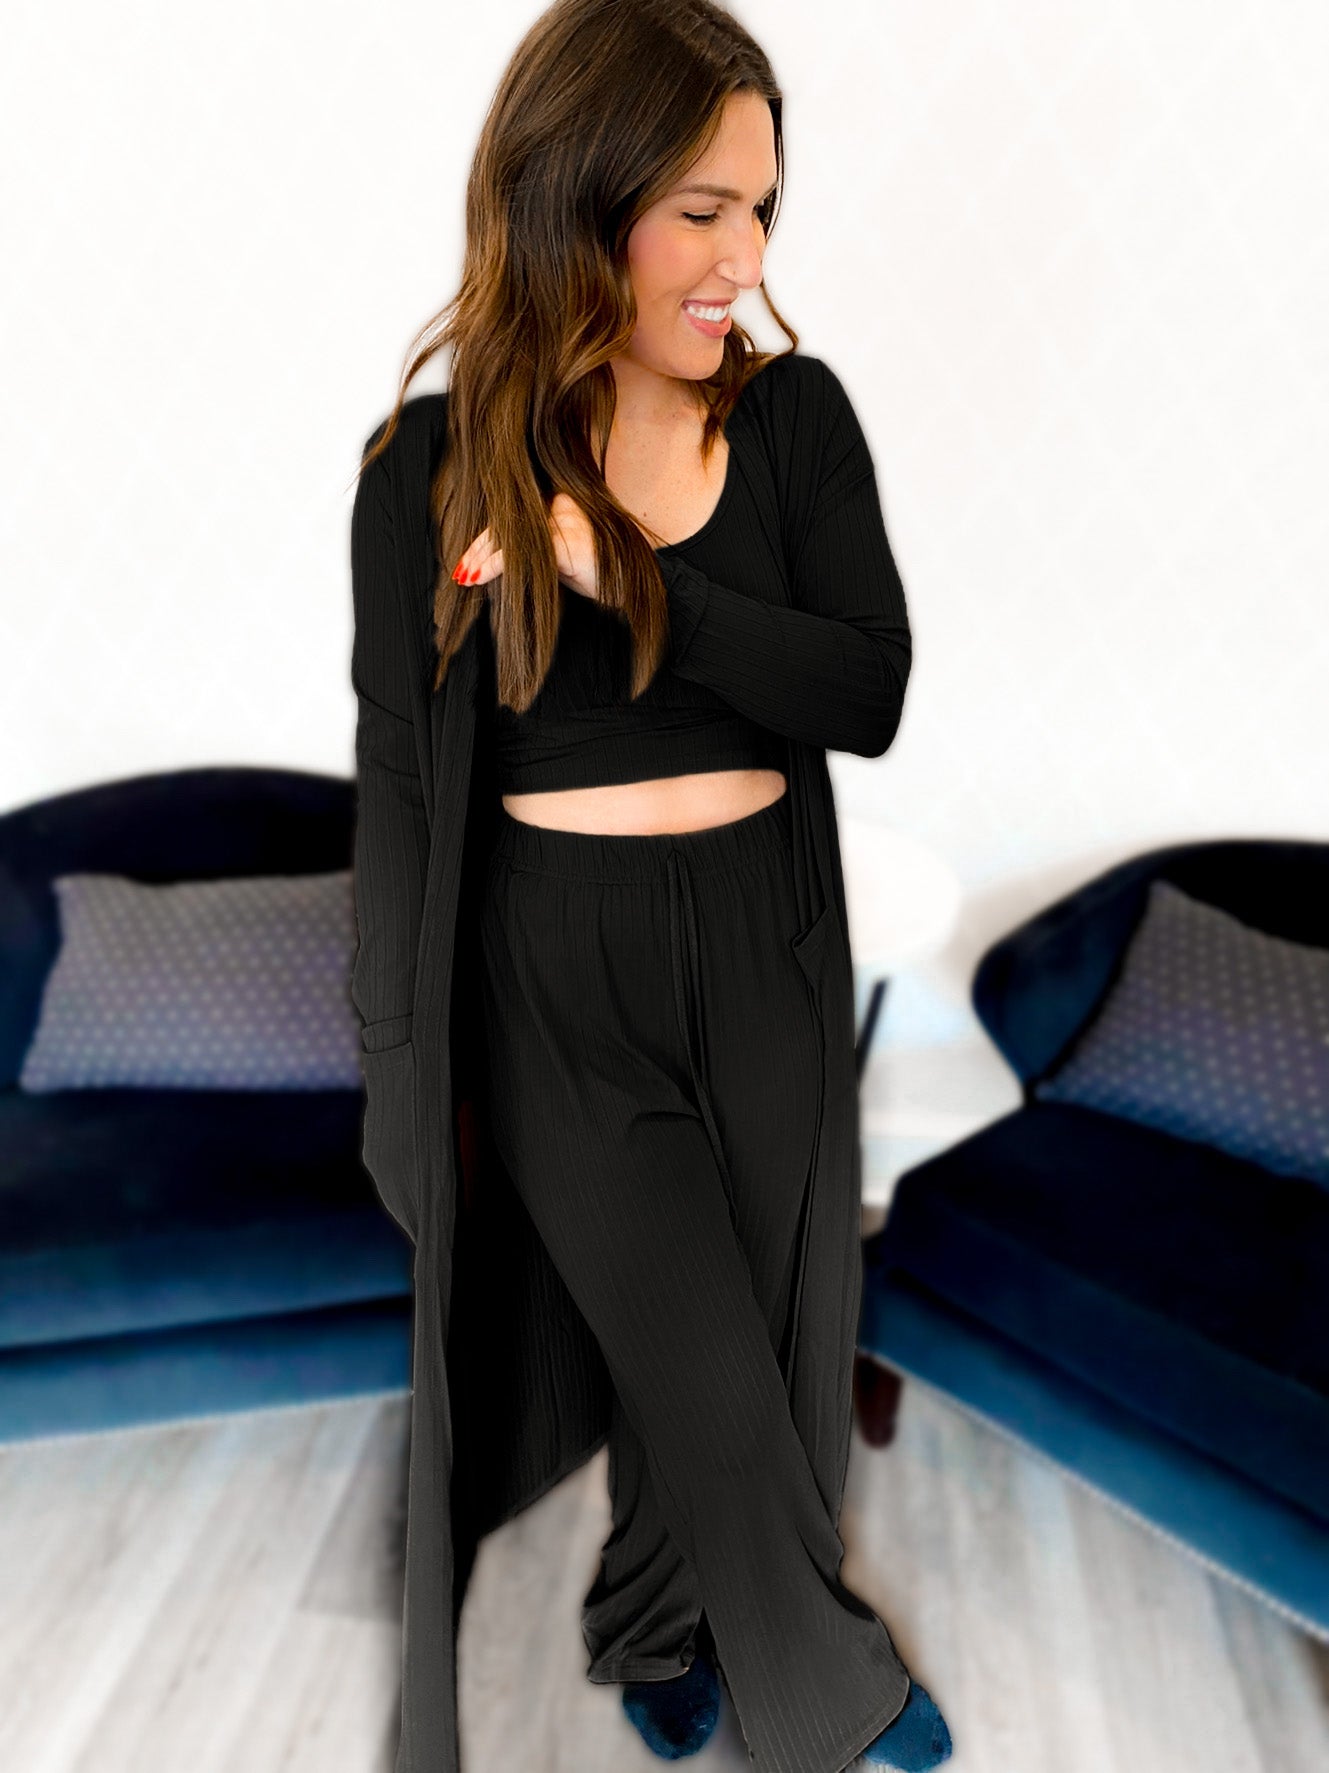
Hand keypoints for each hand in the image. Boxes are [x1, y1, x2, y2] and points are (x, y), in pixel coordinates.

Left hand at [451, 493, 600, 602]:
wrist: (628, 587)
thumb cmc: (593, 575)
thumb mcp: (556, 562)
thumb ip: (531, 552)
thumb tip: (489, 560)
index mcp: (555, 504)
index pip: (513, 517)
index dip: (486, 538)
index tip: (467, 560)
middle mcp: (558, 504)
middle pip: (508, 521)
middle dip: (479, 548)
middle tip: (460, 570)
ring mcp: (562, 518)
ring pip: (511, 532)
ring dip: (482, 555)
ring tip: (466, 575)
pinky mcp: (564, 539)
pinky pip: (522, 550)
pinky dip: (496, 563)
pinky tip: (479, 575)